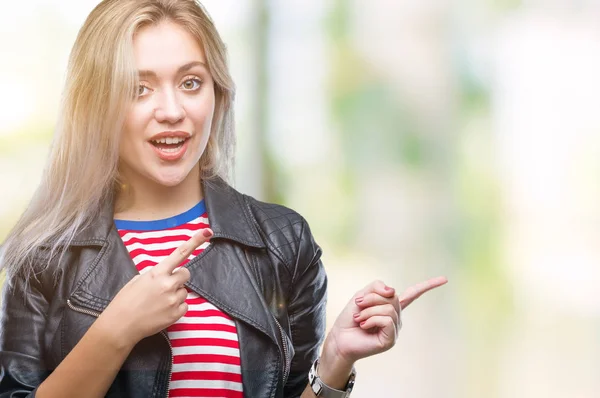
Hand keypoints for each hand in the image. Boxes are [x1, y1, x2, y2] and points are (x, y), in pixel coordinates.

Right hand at [98, 228, 212, 346]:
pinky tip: (162, 311)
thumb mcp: (137, 280)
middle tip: (166, 285)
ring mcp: (173, 300)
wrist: (121, 325)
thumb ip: (155, 274)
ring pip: (184, 291)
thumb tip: (165, 273)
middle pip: (186, 273)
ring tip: (159, 302)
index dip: (195, 242)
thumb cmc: (125, 301)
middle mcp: (168, 284)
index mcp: (157, 273)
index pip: (180, 253)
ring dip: (175, 294)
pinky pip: (184, 306)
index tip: (207, 232)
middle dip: (179, 277)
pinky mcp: (176, 314)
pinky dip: (176, 307)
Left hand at [319, 276, 446, 385]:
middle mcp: (397, 317)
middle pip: (392, 296)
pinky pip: (386, 320)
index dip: (429, 285)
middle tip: (358, 306)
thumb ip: (377, 287)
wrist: (340, 338)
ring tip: (359, 319)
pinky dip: (371, 319)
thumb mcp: (362, 295)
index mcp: (392, 306)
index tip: (445, 279)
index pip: (413, 294)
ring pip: (388, 308)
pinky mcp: (391, 339)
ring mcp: (395, 329)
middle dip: (371, 298)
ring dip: (368, 310)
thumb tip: (394, 291)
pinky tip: (363, 325)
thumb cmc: (351, 317)